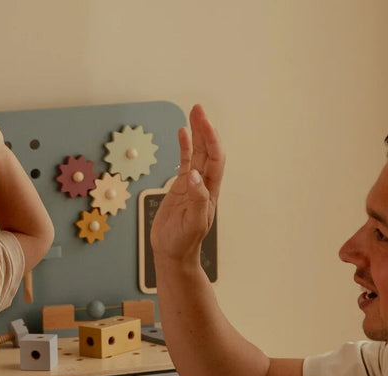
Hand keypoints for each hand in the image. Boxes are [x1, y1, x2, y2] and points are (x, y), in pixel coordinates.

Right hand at [150, 104, 224, 265]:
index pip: (215, 160)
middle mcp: (203, 185)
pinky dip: (184, 147)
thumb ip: (196, 199)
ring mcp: (192, 185)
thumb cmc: (183, 243)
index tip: (204, 122)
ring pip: (198, 153)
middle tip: (198, 109)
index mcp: (210, 192)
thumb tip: (194, 176)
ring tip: (194, 113)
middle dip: (205, 129)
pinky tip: (182, 133)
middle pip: (208, 151)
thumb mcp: (192, 223)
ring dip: (197, 133)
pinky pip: (184, 162)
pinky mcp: (180, 187)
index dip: (212, 140)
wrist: (172, 254)